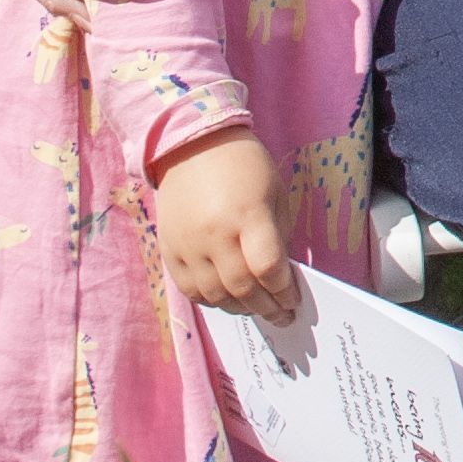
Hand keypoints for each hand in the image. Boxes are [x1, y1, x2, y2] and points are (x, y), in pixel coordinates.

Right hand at [151, 129, 299, 320]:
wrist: (192, 146)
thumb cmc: (244, 166)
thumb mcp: (275, 193)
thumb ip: (279, 235)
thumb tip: (282, 277)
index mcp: (247, 214)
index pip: (267, 268)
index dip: (284, 291)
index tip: (293, 300)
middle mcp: (214, 233)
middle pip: (242, 288)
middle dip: (266, 307)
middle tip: (281, 315)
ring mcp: (187, 244)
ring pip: (215, 295)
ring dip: (240, 309)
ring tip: (256, 308)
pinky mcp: (169, 249)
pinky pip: (189, 289)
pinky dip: (211, 301)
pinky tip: (227, 299)